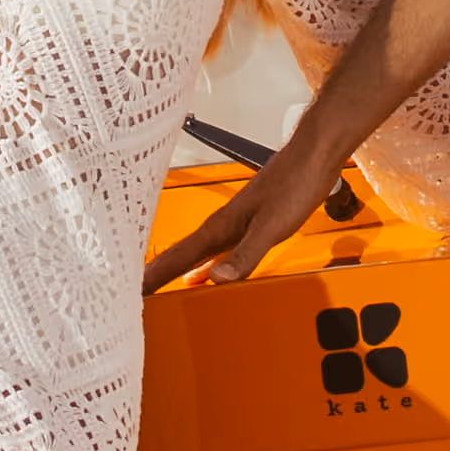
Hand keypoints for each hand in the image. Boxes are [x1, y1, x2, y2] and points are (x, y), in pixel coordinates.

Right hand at [146, 146, 323, 290]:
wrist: (315, 155)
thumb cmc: (295, 182)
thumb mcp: (271, 225)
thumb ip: (245, 253)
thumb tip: (217, 278)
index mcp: (221, 225)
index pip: (180, 255)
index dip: (155, 274)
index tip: (134, 291)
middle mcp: (223, 225)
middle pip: (182, 256)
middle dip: (157, 275)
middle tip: (136, 295)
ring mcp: (235, 224)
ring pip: (197, 254)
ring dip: (178, 271)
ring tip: (161, 288)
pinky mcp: (251, 224)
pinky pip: (218, 251)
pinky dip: (206, 266)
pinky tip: (208, 274)